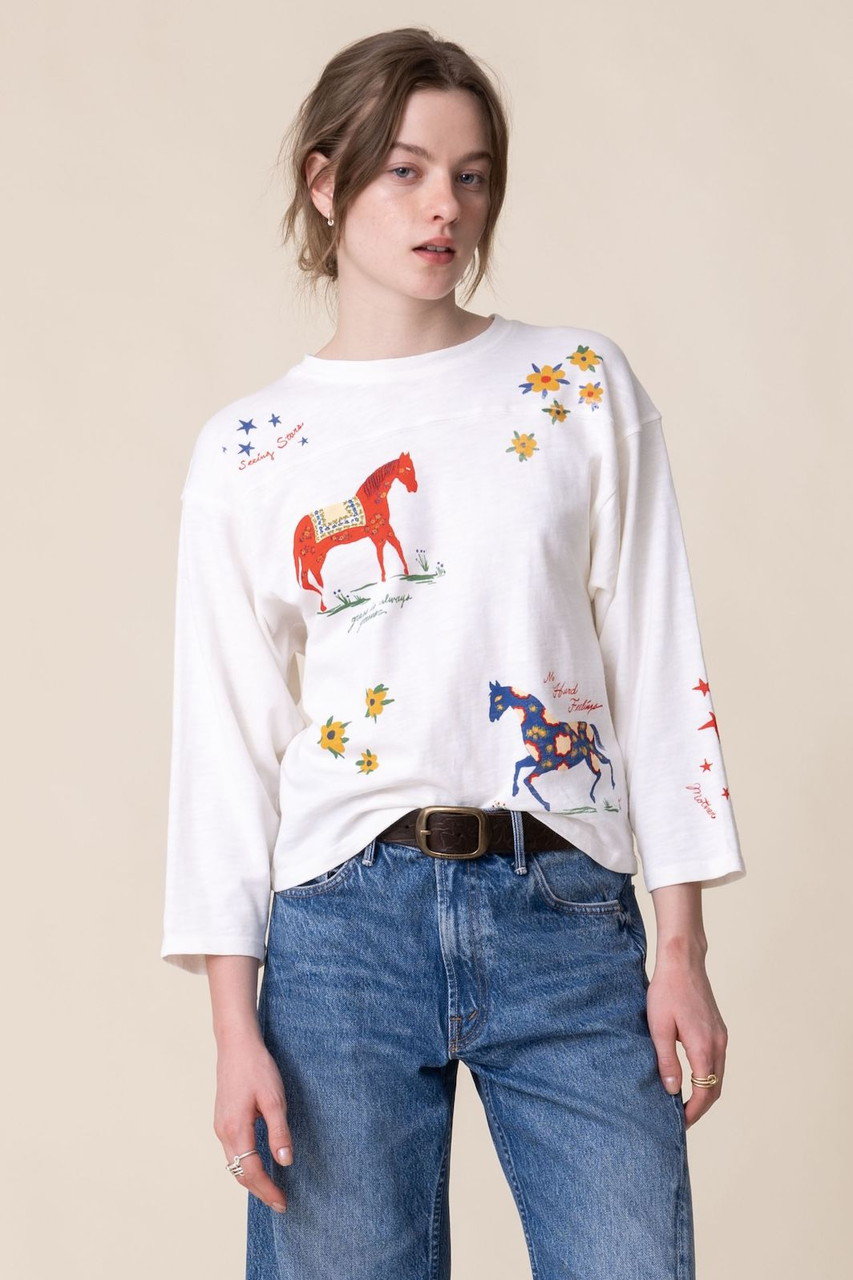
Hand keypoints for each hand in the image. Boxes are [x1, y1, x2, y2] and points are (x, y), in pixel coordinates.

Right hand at [213, 1031, 293, 1211]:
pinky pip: (232, 1152)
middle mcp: (223, 1132)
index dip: (267, 1189)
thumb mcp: (274, 1099)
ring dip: (251, 1179)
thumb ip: (279, 1131)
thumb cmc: (257, 1068)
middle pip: (239, 1173)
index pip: (251, 1170)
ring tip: (271, 1189)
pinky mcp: (222, 1120)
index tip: (282, 1202)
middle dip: (260, 1190)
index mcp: (236, 1129)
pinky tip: (257, 1164)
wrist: (236, 1045)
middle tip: (280, 1202)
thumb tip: (284, 1161)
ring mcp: (220, 1126)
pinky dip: (244, 1165)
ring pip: (233, 1163)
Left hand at [646, 942, 727, 1128]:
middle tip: (681, 1120)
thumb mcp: (659, 1027)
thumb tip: (672, 1090)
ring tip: (684, 1103)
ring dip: (705, 1093)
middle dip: (700, 1108)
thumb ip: (667, 1060)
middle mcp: (718, 1044)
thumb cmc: (666, 991)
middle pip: (715, 1088)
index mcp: (703, 1047)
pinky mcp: (718, 1028)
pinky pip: (717, 1061)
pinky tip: (691, 1078)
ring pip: (718, 1076)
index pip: (704, 1092)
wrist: (683, 961)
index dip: (693, 1113)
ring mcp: (721, 1036)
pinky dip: (707, 1077)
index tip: (679, 1125)